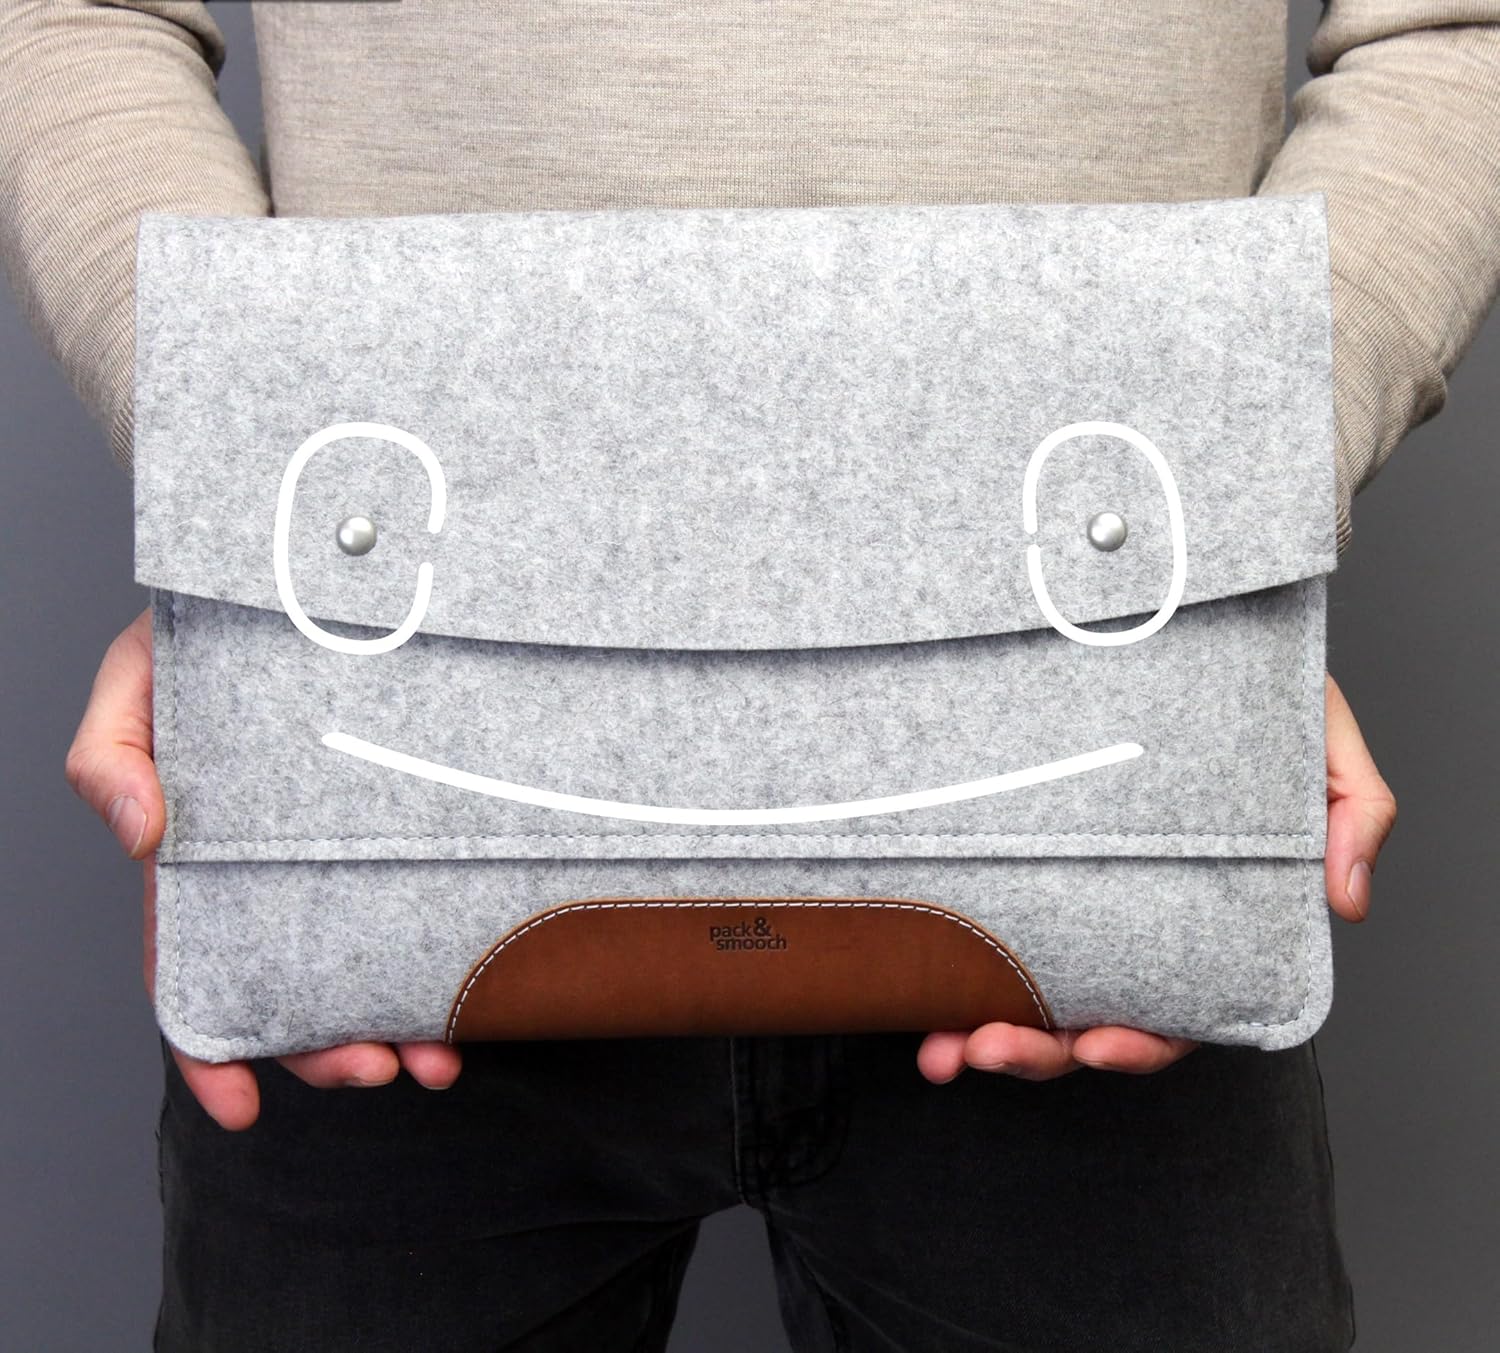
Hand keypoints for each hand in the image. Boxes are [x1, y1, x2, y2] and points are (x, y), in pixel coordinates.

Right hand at [64, 608, 461, 1129]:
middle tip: (381, 1070)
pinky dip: (443, 951)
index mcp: (203, 859)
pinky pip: (422, 899)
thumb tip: (140, 834)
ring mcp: (341, 852)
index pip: (195, 970)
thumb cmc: (204, 638)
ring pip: (366, 959)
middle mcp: (275, 871)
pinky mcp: (402, 825)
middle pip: (294, 985)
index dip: (210, 1049)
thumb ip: (112, 755)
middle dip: (329, 1047)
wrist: (300, 586)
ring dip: (399, 1022)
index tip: (239, 1111)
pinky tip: (475, 981)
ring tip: (438, 1057)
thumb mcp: (137, 683)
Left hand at [917, 672, 1396, 1083]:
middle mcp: (1129, 921)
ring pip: (1021, 996)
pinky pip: (976, 932)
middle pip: (1084, 1021)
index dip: (1139, 1042)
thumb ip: (1354, 809)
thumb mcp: (1319, 738)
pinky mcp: (1016, 860)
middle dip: (1034, 1051)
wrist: (1179, 624)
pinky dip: (943, 972)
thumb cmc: (1253, 691)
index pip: (1176, 1010)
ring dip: (979, 1034)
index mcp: (1201, 917)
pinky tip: (913, 989)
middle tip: (986, 1047)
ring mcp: (1067, 897)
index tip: (1096, 1041)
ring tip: (940, 1046)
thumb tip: (1349, 900)